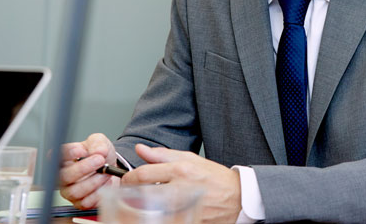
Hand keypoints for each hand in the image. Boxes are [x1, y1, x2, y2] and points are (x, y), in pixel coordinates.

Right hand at [59, 133, 118, 208]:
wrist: (111, 168)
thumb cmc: (99, 155)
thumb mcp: (99, 142)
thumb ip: (97, 143)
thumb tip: (99, 151)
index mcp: (63, 159)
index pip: (56, 156)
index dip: (67, 154)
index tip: (81, 150)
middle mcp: (63, 176)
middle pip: (64, 176)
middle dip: (83, 168)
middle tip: (100, 160)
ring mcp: (69, 190)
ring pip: (75, 191)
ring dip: (94, 181)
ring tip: (106, 173)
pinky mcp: (79, 202)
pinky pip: (85, 202)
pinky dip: (98, 192)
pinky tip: (105, 184)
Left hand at [123, 144, 241, 222]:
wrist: (237, 197)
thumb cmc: (214, 178)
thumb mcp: (191, 159)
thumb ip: (163, 154)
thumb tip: (141, 149)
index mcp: (181, 170)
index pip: (142, 174)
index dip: (128, 178)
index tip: (127, 180)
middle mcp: (180, 188)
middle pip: (142, 193)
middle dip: (130, 194)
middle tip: (129, 193)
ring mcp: (183, 208)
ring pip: (149, 210)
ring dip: (141, 207)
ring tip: (144, 204)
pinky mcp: (187, 221)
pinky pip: (162, 220)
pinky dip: (157, 216)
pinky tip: (158, 213)